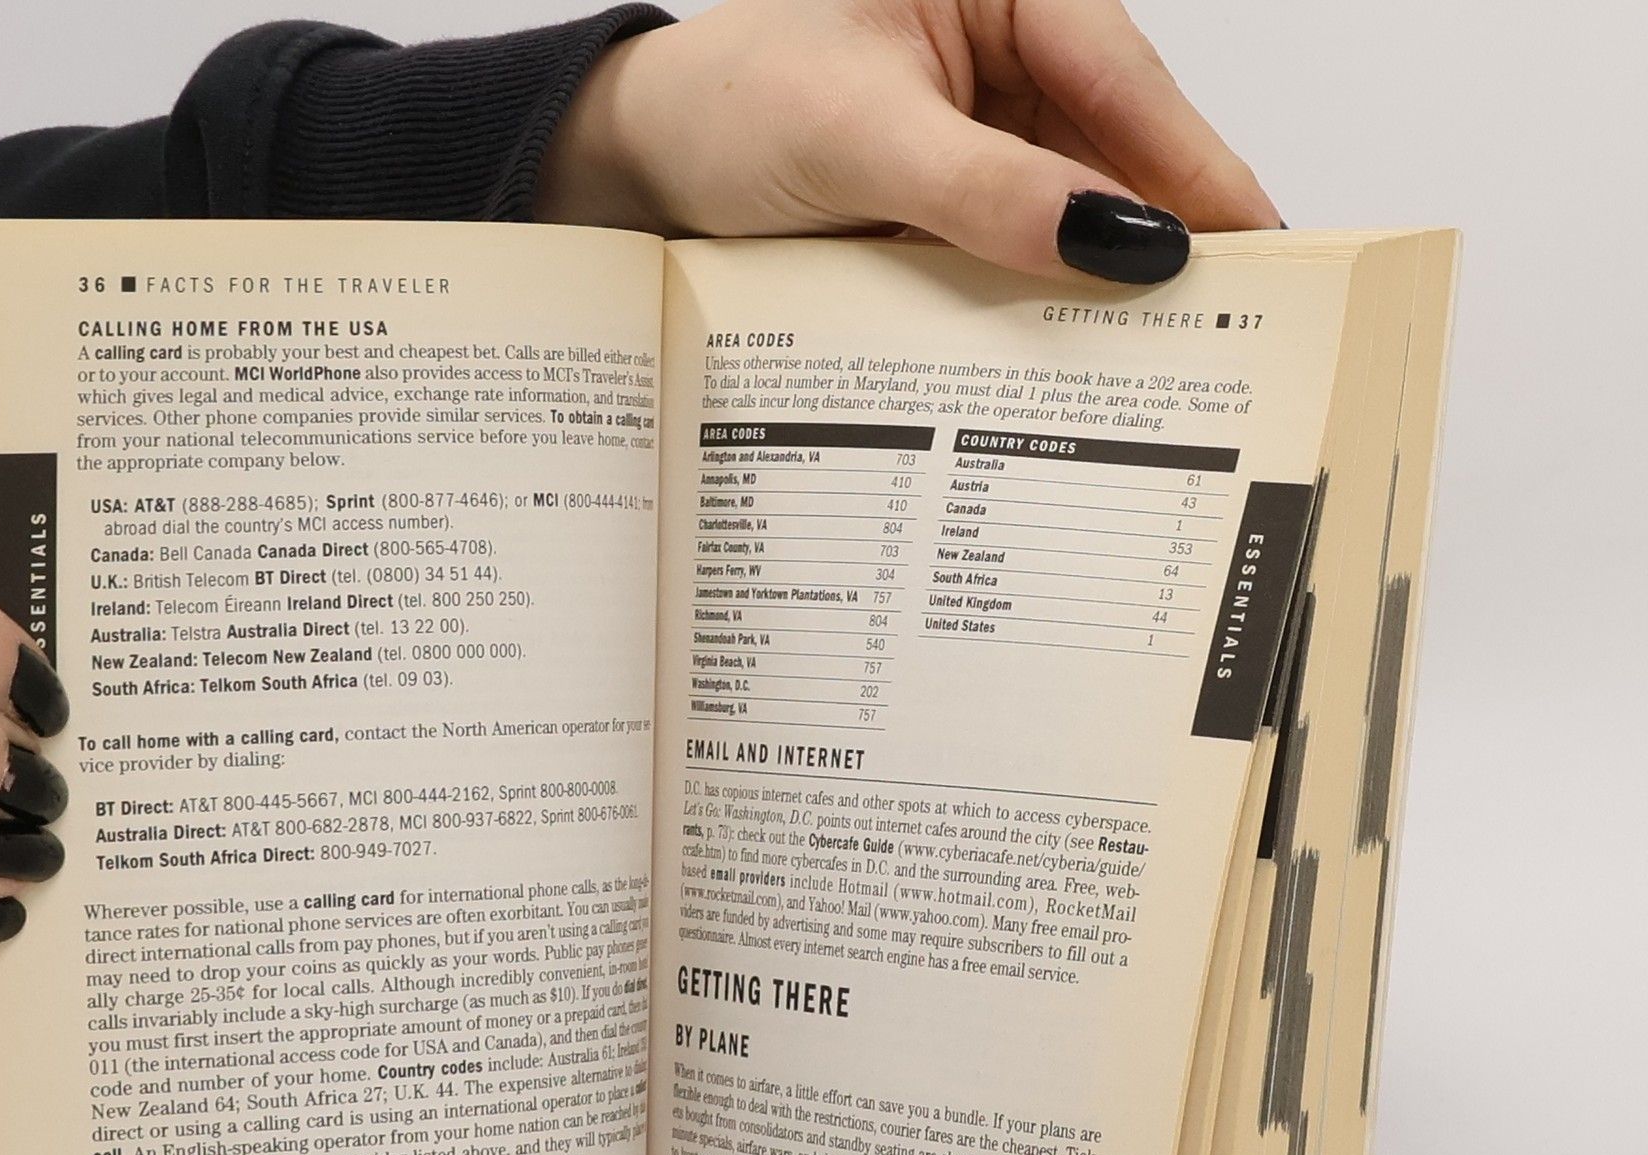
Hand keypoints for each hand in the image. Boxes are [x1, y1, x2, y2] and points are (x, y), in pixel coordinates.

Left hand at [539, 0, 1279, 281]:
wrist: (641, 164)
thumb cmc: (727, 105)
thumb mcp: (858, 138)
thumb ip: (986, 189)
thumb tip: (1115, 242)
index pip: (1122, 78)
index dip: (1195, 166)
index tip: (1263, 243)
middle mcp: (1003, 48)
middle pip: (1115, 147)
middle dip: (1159, 234)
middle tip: (1232, 325)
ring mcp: (983, 127)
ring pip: (1073, 207)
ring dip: (1102, 279)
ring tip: (1165, 356)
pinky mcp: (955, 195)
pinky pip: (1021, 247)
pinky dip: (1042, 298)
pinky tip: (1074, 349)